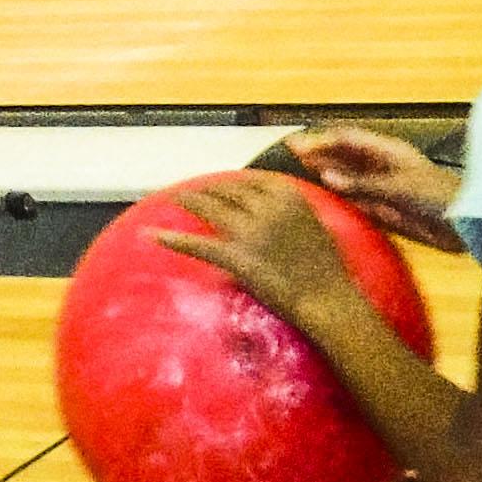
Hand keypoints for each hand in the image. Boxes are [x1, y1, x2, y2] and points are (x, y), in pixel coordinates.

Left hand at [158, 173, 368, 330]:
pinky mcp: (235, 256)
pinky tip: (151, 235)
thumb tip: (273, 209)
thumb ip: (291, 211)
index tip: (219, 185)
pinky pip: (196, 244)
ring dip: (188, 200)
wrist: (329, 300)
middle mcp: (266, 206)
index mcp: (287, 194)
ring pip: (209, 207)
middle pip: (226, 190)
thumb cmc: (329, 270)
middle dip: (207, 190)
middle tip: (190, 190)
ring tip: (173, 198)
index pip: (249, 181)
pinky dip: (171, 238)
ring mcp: (249, 231)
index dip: (230, 184)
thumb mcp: (316, 225)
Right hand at [286, 126, 460, 249]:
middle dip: (320, 152)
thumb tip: (325, 174)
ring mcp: (383, 186)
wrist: (464, 223)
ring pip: (349, 177)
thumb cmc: (435, 196)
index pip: (348, 139)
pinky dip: (341, 196)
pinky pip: (358, 199)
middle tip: (290, 152)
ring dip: (327, 173)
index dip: (322, 140)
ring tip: (300, 171)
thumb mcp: (396, 186)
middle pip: (346, 155)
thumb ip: (360, 182)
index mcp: (388, 150)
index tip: (297, 144)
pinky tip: (325, 196)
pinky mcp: (386, 208)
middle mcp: (382, 165)